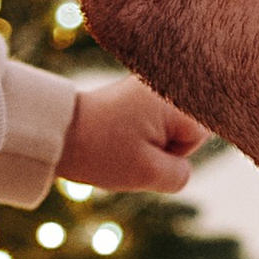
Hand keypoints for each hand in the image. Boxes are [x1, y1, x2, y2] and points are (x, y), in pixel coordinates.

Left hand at [58, 76, 204, 197]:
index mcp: (173, 99)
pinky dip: (139, 132)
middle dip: (165, 145)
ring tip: (121, 140)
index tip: (146, 149)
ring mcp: (147, 84)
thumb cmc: (103, 151)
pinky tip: (118, 133)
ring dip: (150, 140)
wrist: (58, 131)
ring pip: (168, 126)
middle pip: (186, 127)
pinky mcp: (133, 91)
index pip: (200, 134)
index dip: (176, 152)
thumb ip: (181, 174)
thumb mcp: (149, 174)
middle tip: (131, 146)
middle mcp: (164, 84)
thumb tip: (182, 166)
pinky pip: (152, 120)